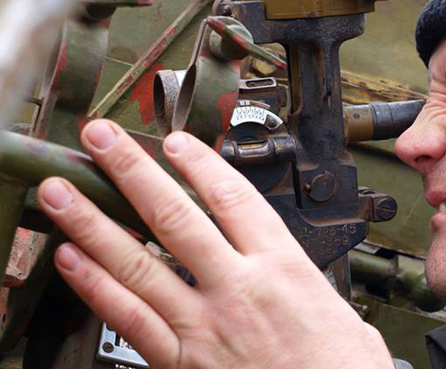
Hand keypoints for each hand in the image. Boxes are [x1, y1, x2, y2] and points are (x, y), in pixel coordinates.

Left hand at [37, 120, 392, 368]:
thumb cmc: (342, 368)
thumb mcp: (336, 307)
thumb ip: (303, 279)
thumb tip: (289, 268)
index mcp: (283, 268)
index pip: (233, 198)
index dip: (198, 163)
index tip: (175, 141)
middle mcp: (239, 288)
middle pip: (175, 216)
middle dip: (132, 171)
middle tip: (101, 139)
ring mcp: (205, 325)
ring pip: (140, 263)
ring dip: (94, 223)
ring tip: (63, 193)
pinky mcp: (183, 362)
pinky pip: (131, 319)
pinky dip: (96, 287)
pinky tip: (72, 261)